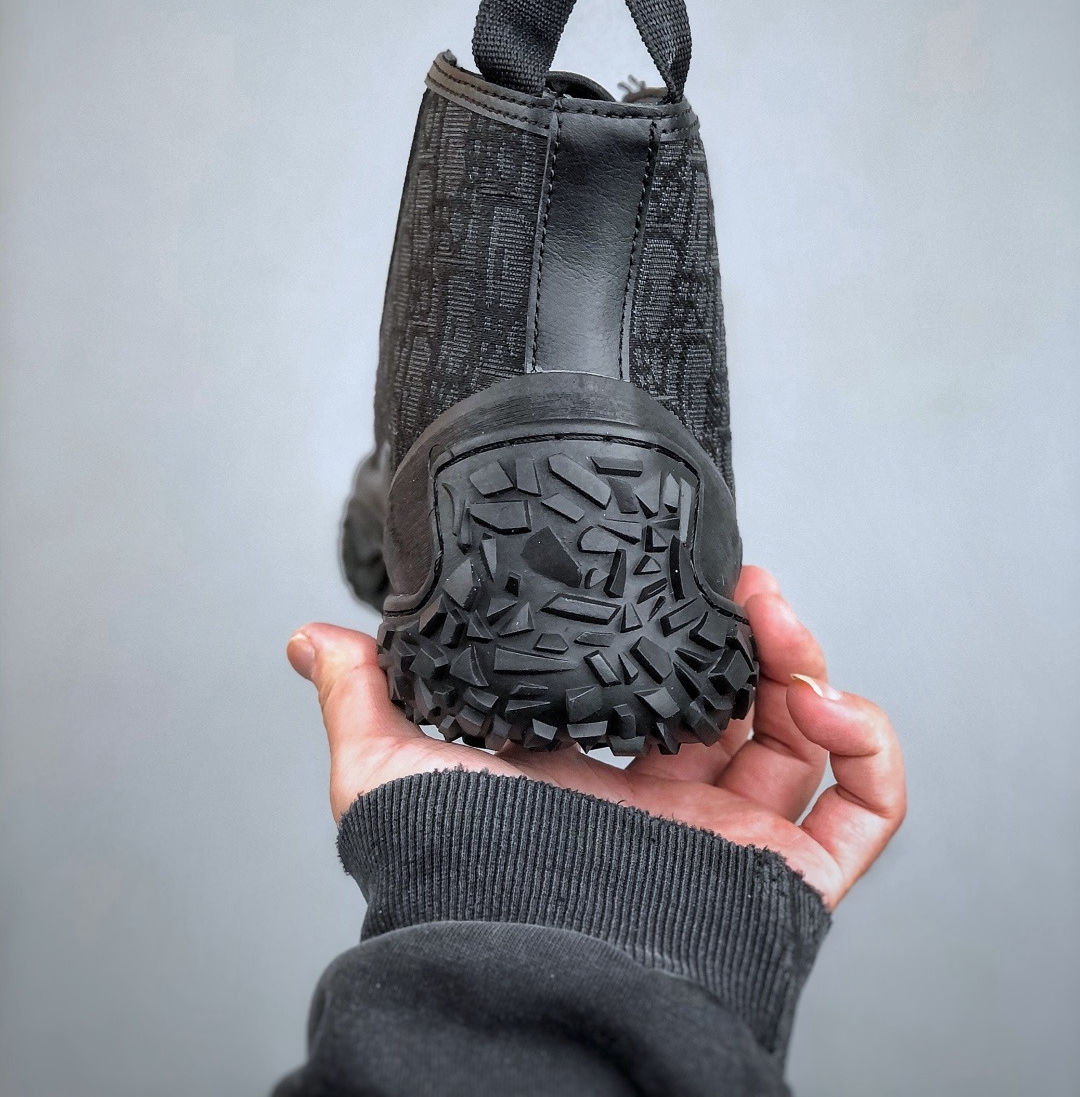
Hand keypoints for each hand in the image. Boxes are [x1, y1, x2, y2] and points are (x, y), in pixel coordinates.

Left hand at [287, 566, 904, 907]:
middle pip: (746, 702)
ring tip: (779, 621)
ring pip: (808, 740)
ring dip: (810, 666)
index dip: (685, 624)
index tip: (686, 569)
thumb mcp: (393, 769)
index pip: (666, 687)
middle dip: (754, 630)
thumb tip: (310, 637)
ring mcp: (736, 837)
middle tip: (744, 582)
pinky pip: (867, 812)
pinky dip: (872, 745)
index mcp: (603, 777)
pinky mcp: (787, 877)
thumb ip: (363, 695)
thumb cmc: (451, 884)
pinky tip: (830, 698)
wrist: (513, 971)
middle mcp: (676, 806)